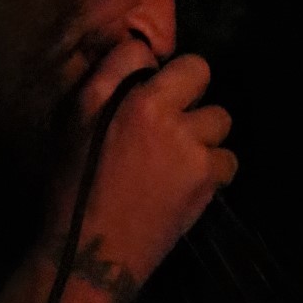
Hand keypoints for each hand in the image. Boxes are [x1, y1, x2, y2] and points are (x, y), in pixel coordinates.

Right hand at [49, 42, 235, 293]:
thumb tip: (140, 51)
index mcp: (139, 100)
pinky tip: (189, 182)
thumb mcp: (74, 121)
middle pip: (202, 77)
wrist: (93, 251)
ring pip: (220, 120)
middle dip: (189, 94)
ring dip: (204, 133)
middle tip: (168, 123)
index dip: (163, 73)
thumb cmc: (74, 185)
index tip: (151, 92)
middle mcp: (173, 120)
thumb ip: (107, 78)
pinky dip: (214, 169)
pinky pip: (228, 160)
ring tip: (179, 156)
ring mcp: (196, 153)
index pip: (170, 55)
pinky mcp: (208, 184)